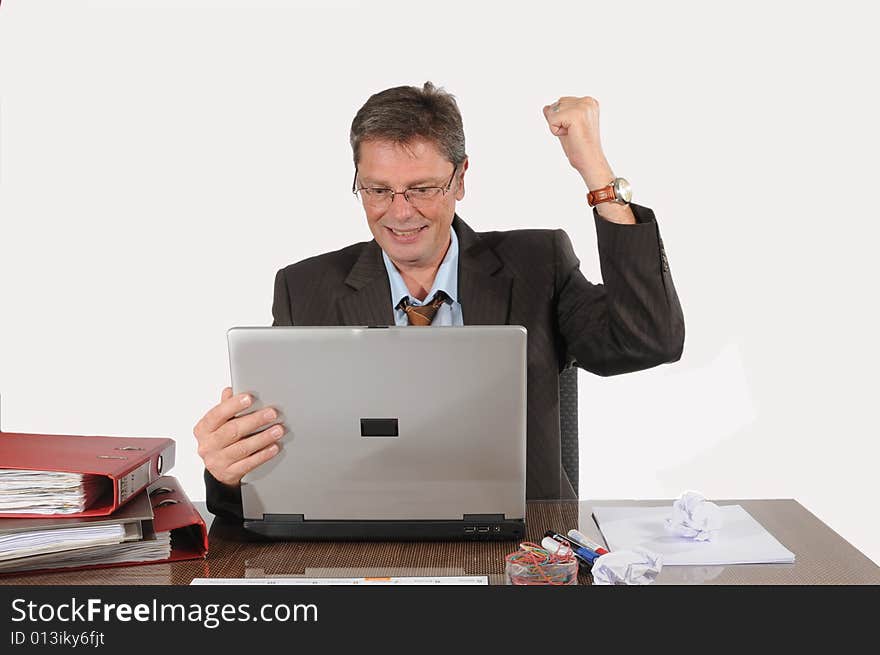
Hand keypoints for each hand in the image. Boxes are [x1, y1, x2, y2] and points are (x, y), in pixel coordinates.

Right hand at [193, 387, 284, 486]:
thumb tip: (229, 390)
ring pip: (243, 448)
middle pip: (232, 431)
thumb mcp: (219, 424)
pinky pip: (249, 463)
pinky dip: (263, 454)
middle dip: (254, 420)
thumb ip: (225, 407)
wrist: (218, 470)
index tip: (249, 398)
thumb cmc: (221, 440)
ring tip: (278, 430)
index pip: (217, 414)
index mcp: (203, 429)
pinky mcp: (230, 473)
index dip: (233, 405)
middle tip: (272, 413)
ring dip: (263, 438)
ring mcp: (217, 461)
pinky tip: (274, 447)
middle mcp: (207, 445)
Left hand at [543, 96, 634, 224]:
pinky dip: (556, 132)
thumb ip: (560, 116)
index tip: (574, 136)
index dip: (559, 123)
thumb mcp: (569, 129)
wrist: (593, 167)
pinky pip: (551, 120)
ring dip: (556, 129)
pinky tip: (570, 140)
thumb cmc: (582, 152)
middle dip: (556, 125)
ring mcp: (584, 107)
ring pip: (551, 113)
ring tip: (572, 140)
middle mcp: (588, 101)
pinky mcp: (576, 115)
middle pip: (553, 107)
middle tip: (572, 139)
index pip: (558, 105)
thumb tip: (545, 106)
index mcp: (589, 102)